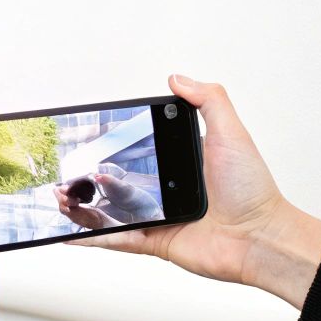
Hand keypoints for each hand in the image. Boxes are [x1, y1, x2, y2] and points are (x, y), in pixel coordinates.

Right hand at [71, 74, 320, 308]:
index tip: (92, 139)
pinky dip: (93, 238)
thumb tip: (178, 78)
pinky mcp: (156, 243)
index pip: (141, 151)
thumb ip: (208, 100)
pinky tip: (69, 233)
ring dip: (84, 206)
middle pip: (119, 182)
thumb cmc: (252, 190)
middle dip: (90, 177)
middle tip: (68, 170)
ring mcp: (160, 218)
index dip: (115, 146)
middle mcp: (168, 191)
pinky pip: (118, 239)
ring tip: (60, 196)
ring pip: (111, 211)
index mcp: (181, 164)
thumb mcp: (231, 133)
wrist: (260, 238)